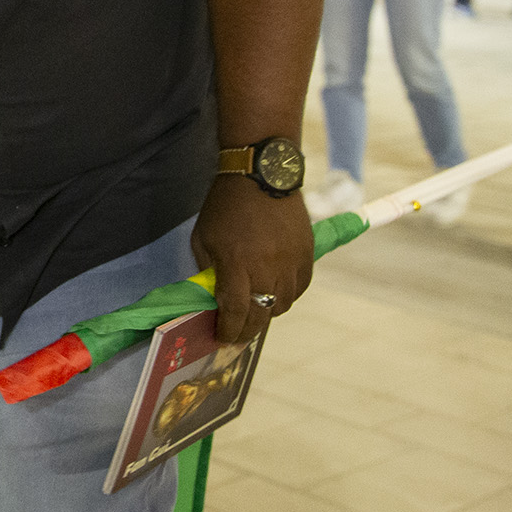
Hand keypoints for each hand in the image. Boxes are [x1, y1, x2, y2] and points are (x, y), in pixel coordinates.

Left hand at [192, 176, 313, 344]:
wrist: (261, 175)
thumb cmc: (225, 206)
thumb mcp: (204, 238)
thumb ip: (208, 271)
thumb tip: (214, 298)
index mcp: (237, 263)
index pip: (235, 310)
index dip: (228, 329)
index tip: (222, 337)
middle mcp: (268, 267)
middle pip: (262, 314)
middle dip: (247, 330)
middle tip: (237, 334)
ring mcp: (291, 262)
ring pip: (283, 304)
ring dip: (267, 312)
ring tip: (255, 308)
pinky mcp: (307, 255)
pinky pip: (300, 288)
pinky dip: (286, 295)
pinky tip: (274, 291)